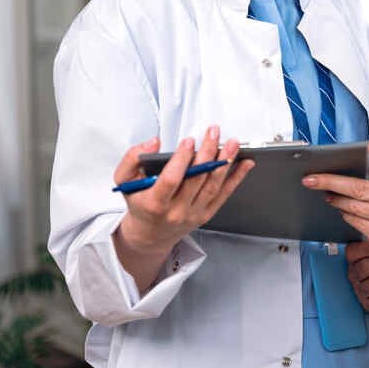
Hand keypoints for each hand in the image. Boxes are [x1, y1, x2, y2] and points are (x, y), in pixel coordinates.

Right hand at [114, 126, 254, 257]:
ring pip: (212, 186)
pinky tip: (244, 164)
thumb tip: (153, 143)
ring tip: (231, 144)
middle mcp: (176, 211)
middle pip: (196, 179)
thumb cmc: (139, 203)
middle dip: (207, 153)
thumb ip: (132, 158)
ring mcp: (193, 214)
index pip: (171, 180)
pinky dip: (236, 178)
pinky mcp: (206, 214)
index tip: (188, 141)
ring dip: (225, 162)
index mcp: (155, 203)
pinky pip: (223, 195)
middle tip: (213, 133)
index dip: (181, 160)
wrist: (150, 234)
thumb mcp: (124, 181)